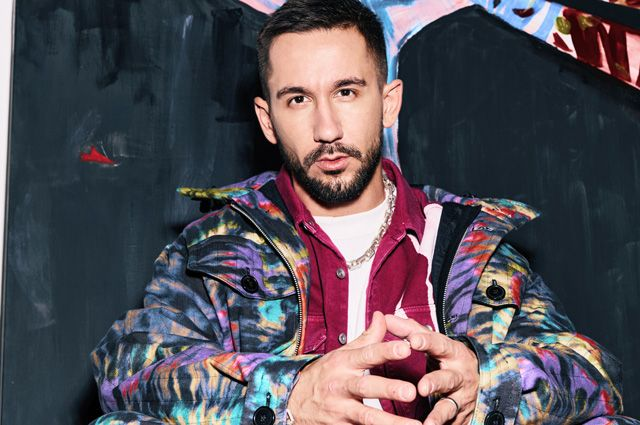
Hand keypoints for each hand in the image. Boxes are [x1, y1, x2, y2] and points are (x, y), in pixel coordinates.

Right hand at [287, 311, 421, 424]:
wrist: (292, 400)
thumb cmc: (323, 375)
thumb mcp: (342, 353)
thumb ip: (366, 338)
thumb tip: (382, 317)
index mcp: (344, 364)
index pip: (367, 354)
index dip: (386, 350)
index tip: (406, 347)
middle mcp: (341, 386)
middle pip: (366, 387)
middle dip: (388, 389)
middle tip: (411, 391)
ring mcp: (339, 409)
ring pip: (366, 417)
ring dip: (391, 422)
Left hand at [385, 315, 478, 424]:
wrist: (479, 378)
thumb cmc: (448, 357)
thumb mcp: (434, 341)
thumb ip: (409, 330)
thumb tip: (385, 317)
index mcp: (451, 352)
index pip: (438, 344)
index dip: (427, 342)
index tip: (414, 340)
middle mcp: (458, 375)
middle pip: (447, 378)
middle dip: (435, 382)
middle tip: (422, 387)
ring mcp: (460, 396)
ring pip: (450, 405)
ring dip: (439, 414)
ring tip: (428, 423)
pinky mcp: (460, 414)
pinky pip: (451, 422)